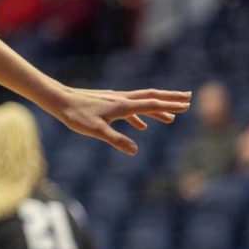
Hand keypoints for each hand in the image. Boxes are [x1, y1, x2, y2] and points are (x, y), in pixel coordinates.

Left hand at [51, 87, 190, 154]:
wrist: (60, 100)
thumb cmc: (76, 116)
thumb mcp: (96, 131)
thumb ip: (116, 140)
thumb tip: (135, 151)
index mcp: (123, 105)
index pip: (152, 104)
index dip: (170, 106)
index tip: (187, 105)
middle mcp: (122, 99)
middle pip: (151, 97)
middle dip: (170, 99)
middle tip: (188, 99)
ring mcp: (115, 100)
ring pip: (142, 103)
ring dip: (158, 108)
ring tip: (171, 118)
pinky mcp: (108, 104)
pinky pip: (130, 109)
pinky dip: (140, 115)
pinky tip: (143, 126)